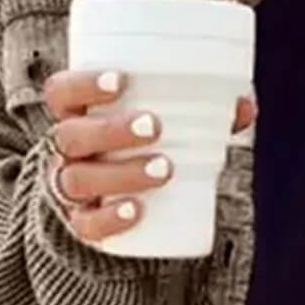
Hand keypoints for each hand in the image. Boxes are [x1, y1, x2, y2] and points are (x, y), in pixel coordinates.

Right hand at [44, 69, 256, 244]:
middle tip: (155, 126)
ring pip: (77, 178)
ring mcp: (69, 187)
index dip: (83, 84)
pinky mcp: (82, 222)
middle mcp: (66, 149)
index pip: (61, 92)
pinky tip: (136, 210)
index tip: (122, 80)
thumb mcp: (162, 121)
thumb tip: (244, 106)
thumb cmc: (140, 144)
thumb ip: (202, 111)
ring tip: (164, 168)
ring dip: (120, 173)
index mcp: (77, 113)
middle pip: (70, 135)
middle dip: (110, 130)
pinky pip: (85, 225)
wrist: (116, 199)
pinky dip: (109, 218)